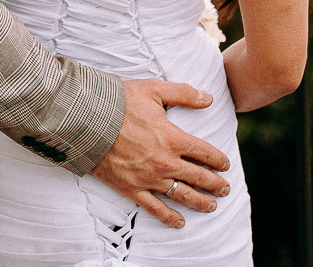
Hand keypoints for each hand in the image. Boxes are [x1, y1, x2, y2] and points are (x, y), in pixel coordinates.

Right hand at [89, 79, 231, 228]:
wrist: (87, 121)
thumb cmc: (120, 102)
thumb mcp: (154, 89)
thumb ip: (184, 94)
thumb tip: (209, 98)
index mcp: (173, 138)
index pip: (204, 152)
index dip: (218, 160)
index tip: (226, 164)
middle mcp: (165, 162)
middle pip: (198, 177)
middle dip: (215, 184)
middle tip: (225, 189)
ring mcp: (149, 178)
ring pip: (182, 195)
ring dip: (200, 202)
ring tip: (211, 206)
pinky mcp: (132, 189)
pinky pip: (155, 208)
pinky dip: (169, 217)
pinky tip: (180, 222)